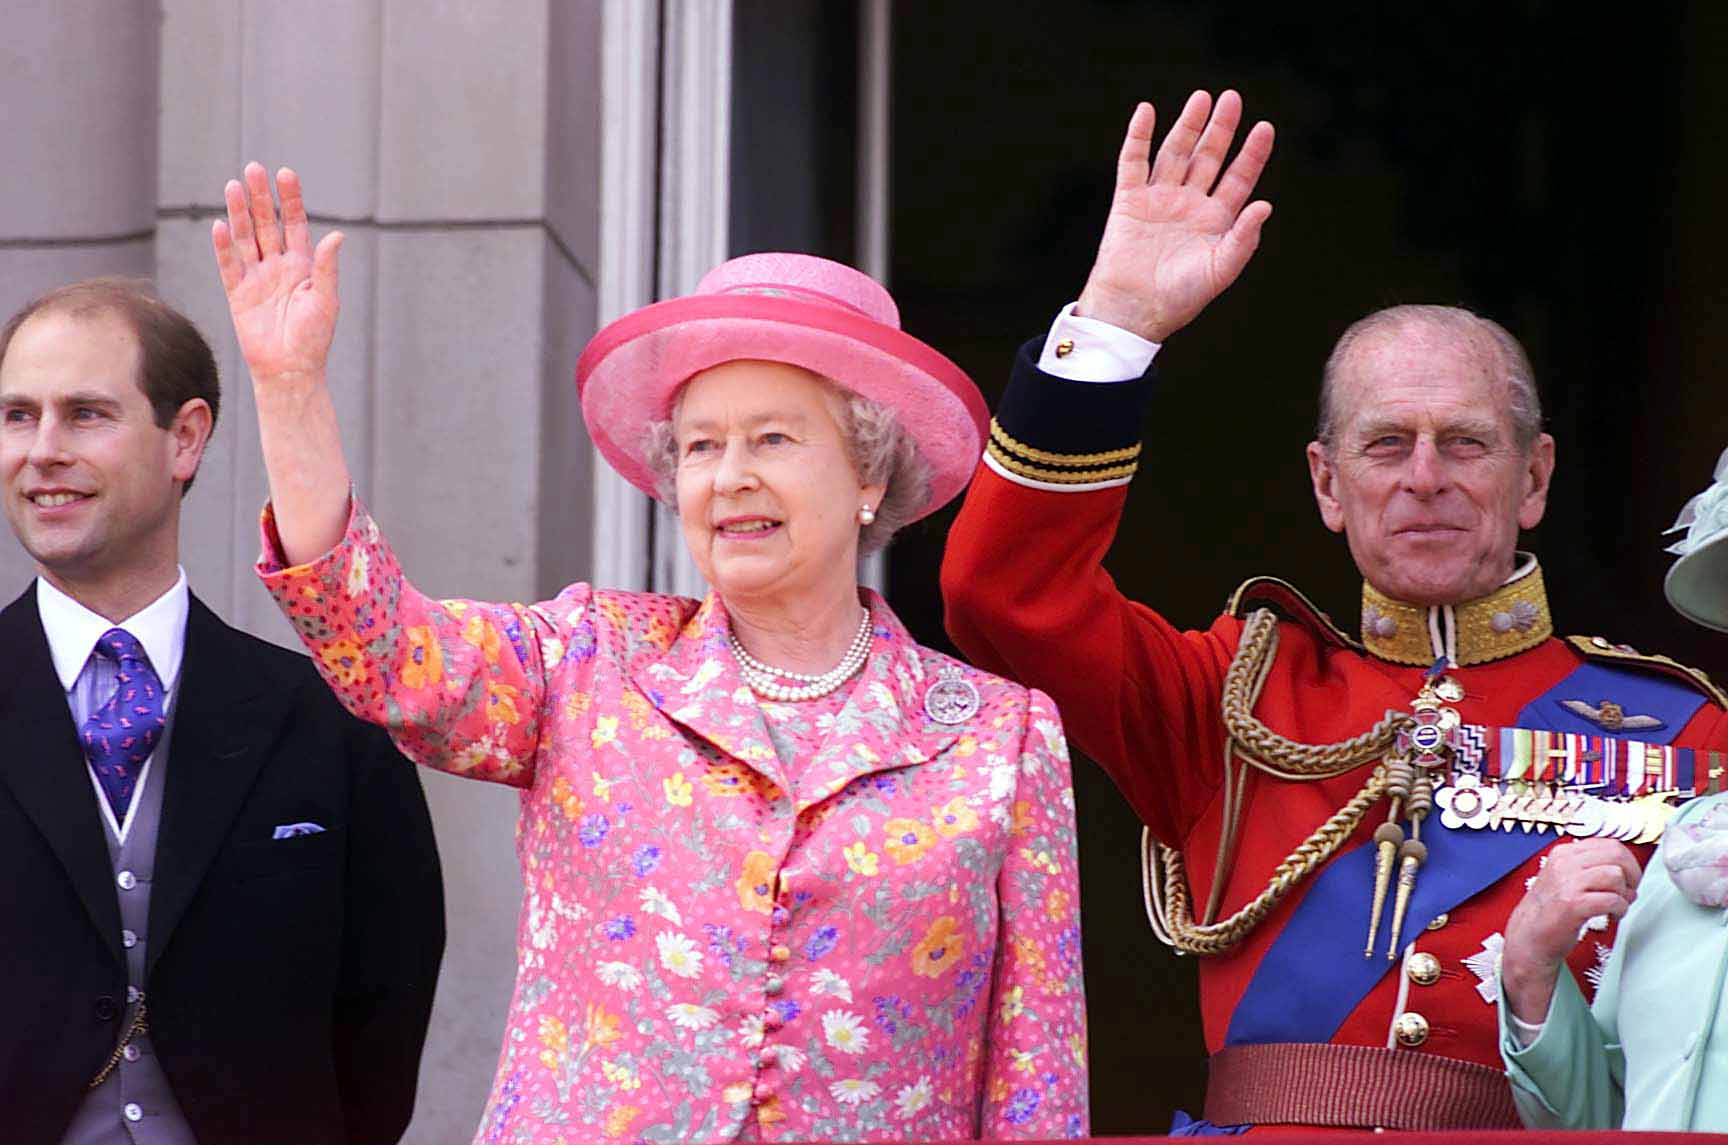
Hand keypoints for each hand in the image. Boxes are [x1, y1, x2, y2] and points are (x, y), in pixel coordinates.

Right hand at [212, 163, 342, 385]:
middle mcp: (279, 267)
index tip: (285, 174)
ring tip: (233, 186)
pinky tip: (219, 225)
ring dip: (239, 213)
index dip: (290, 199)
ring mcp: (257, 278)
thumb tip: (337, 235)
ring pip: (246, 238)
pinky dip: (224, 246)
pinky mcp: (238, 294)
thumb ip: (327, 267)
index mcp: (303, 265)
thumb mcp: (326, 299)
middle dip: (260, 197)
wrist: (290, 370)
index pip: (295, 224)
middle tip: (253, 168)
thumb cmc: (314, 338)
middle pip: (267, 224)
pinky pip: (229, 266)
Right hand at [1076, 92, 1274, 342]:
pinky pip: (1133, 162)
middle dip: (1221, 128)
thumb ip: (1244, 239)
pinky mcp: (1129, 200)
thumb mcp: (1219, 271)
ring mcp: (1159, 199)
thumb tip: (1266, 204)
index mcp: (1215, 220)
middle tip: (1232, 98)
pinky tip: (1146, 112)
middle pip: (1209, 157)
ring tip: (1201, 98)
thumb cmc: (1179, 298)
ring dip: (1187, 125)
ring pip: (1176, 153)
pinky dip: (1138, 137)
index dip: (1252, 153)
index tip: (1265, 127)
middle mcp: (1189, 204)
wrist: (1133, 310)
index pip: (1239, 178)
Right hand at [1501, 839, 1641, 1022]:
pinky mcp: (1573, 904)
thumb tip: (1628, 871)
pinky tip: (1612, 916)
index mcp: (1564, 853)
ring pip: (1616, 876)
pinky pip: (1613, 900)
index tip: (1629, 877)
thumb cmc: (1551, 910)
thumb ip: (1591, 868)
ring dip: (1625, 895)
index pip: (1609, 844)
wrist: (1529, 936)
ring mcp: (1567, 883)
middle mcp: (1564, 863)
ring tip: (1617, 906)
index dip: (1628, 861)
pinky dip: (1620, 910)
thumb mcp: (1565, 878)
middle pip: (1616, 855)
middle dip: (1633, 874)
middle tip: (1629, 891)